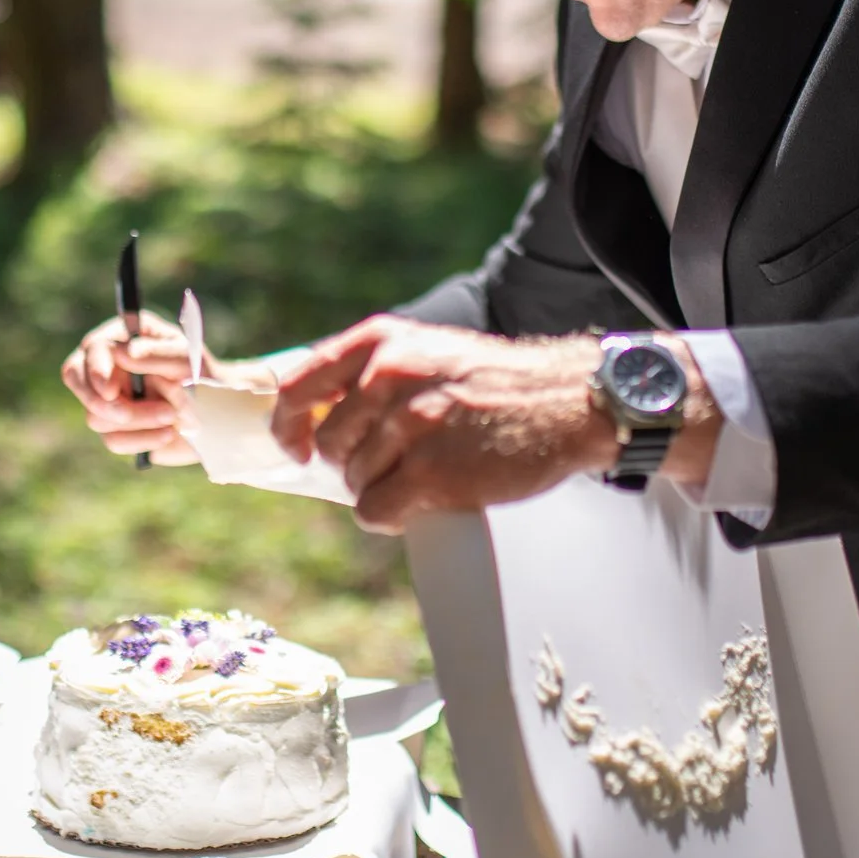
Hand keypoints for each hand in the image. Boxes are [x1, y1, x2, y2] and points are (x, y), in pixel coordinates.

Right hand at [62, 309, 211, 464]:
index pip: (92, 349)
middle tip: (125, 412)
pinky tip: (168, 433)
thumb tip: (124, 352)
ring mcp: (109, 399)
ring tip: (172, 416)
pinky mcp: (117, 429)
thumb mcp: (188, 359)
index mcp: (123, 338)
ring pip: (96, 416)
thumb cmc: (204, 375)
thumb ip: (159, 353)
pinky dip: (141, 440)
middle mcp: (109, 365)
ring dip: (136, 421)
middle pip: (75, 378)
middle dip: (99, 400)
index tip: (111, 390)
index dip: (95, 369)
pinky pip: (113, 440)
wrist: (219, 413)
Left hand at [269, 316, 620, 532]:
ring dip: (383, 487)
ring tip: (428, 473)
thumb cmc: (499, 382)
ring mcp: (409, 425)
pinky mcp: (431, 472)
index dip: (289, 424)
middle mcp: (388, 377)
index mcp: (381, 342)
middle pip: (328, 442)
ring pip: (354, 480)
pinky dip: (391, 515)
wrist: (569, 401)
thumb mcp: (428, 351)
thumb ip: (374, 372)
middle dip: (353, 462)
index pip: (298, 386)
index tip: (299, 447)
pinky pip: (374, 509)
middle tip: (397, 462)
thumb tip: (314, 417)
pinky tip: (422, 501)